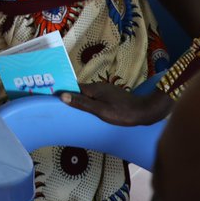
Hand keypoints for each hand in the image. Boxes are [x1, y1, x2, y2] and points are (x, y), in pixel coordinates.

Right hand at [59, 82, 173, 126]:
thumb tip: (62, 95)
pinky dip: (91, 103)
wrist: (146, 111)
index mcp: (93, 89)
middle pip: (80, 91)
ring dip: (82, 101)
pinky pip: (96, 98)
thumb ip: (82, 103)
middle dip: (72, 98)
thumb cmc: (123, 113)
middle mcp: (98, 87)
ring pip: (89, 95)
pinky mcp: (112, 96)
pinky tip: (92, 112)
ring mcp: (106, 91)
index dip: (64, 93)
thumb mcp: (100, 111)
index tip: (53, 98)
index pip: (73, 88)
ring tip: (75, 112)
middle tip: (62, 109)